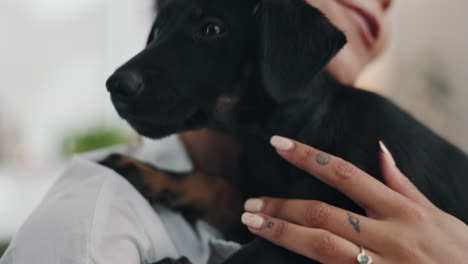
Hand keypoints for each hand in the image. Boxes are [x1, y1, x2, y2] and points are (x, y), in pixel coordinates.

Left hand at [241, 136, 467, 263]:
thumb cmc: (462, 254)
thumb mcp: (438, 216)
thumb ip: (403, 185)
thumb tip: (380, 151)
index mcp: (403, 211)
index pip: (346, 174)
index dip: (309, 157)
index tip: (279, 144)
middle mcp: (390, 236)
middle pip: (323, 213)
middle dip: (282, 205)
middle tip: (250, 203)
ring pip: (322, 246)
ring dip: (283, 233)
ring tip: (253, 224)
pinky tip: (282, 260)